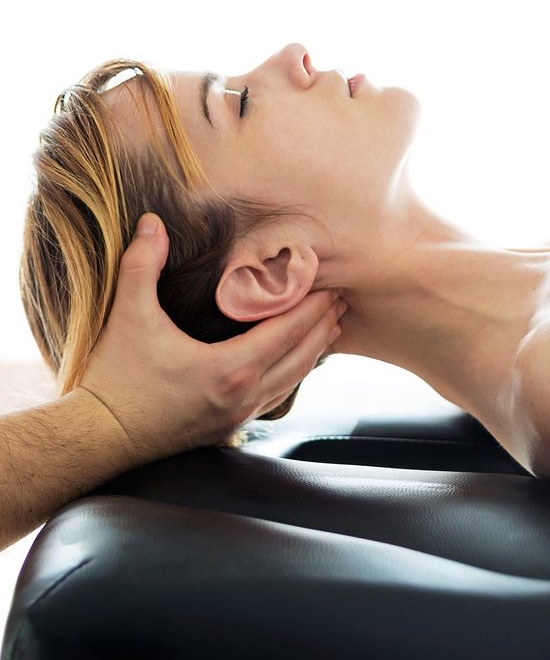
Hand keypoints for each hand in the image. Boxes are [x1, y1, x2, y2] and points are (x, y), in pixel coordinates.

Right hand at [79, 212, 345, 459]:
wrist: (96, 437)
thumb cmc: (114, 378)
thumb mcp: (128, 316)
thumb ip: (142, 265)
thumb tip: (151, 221)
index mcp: (229, 369)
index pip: (288, 332)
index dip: (313, 307)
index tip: (331, 285)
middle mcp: (242, 397)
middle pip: (301, 357)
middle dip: (323, 327)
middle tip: (342, 301)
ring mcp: (237, 416)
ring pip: (292, 381)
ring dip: (313, 353)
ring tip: (330, 328)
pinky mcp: (228, 427)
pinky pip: (275, 398)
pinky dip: (292, 376)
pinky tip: (296, 363)